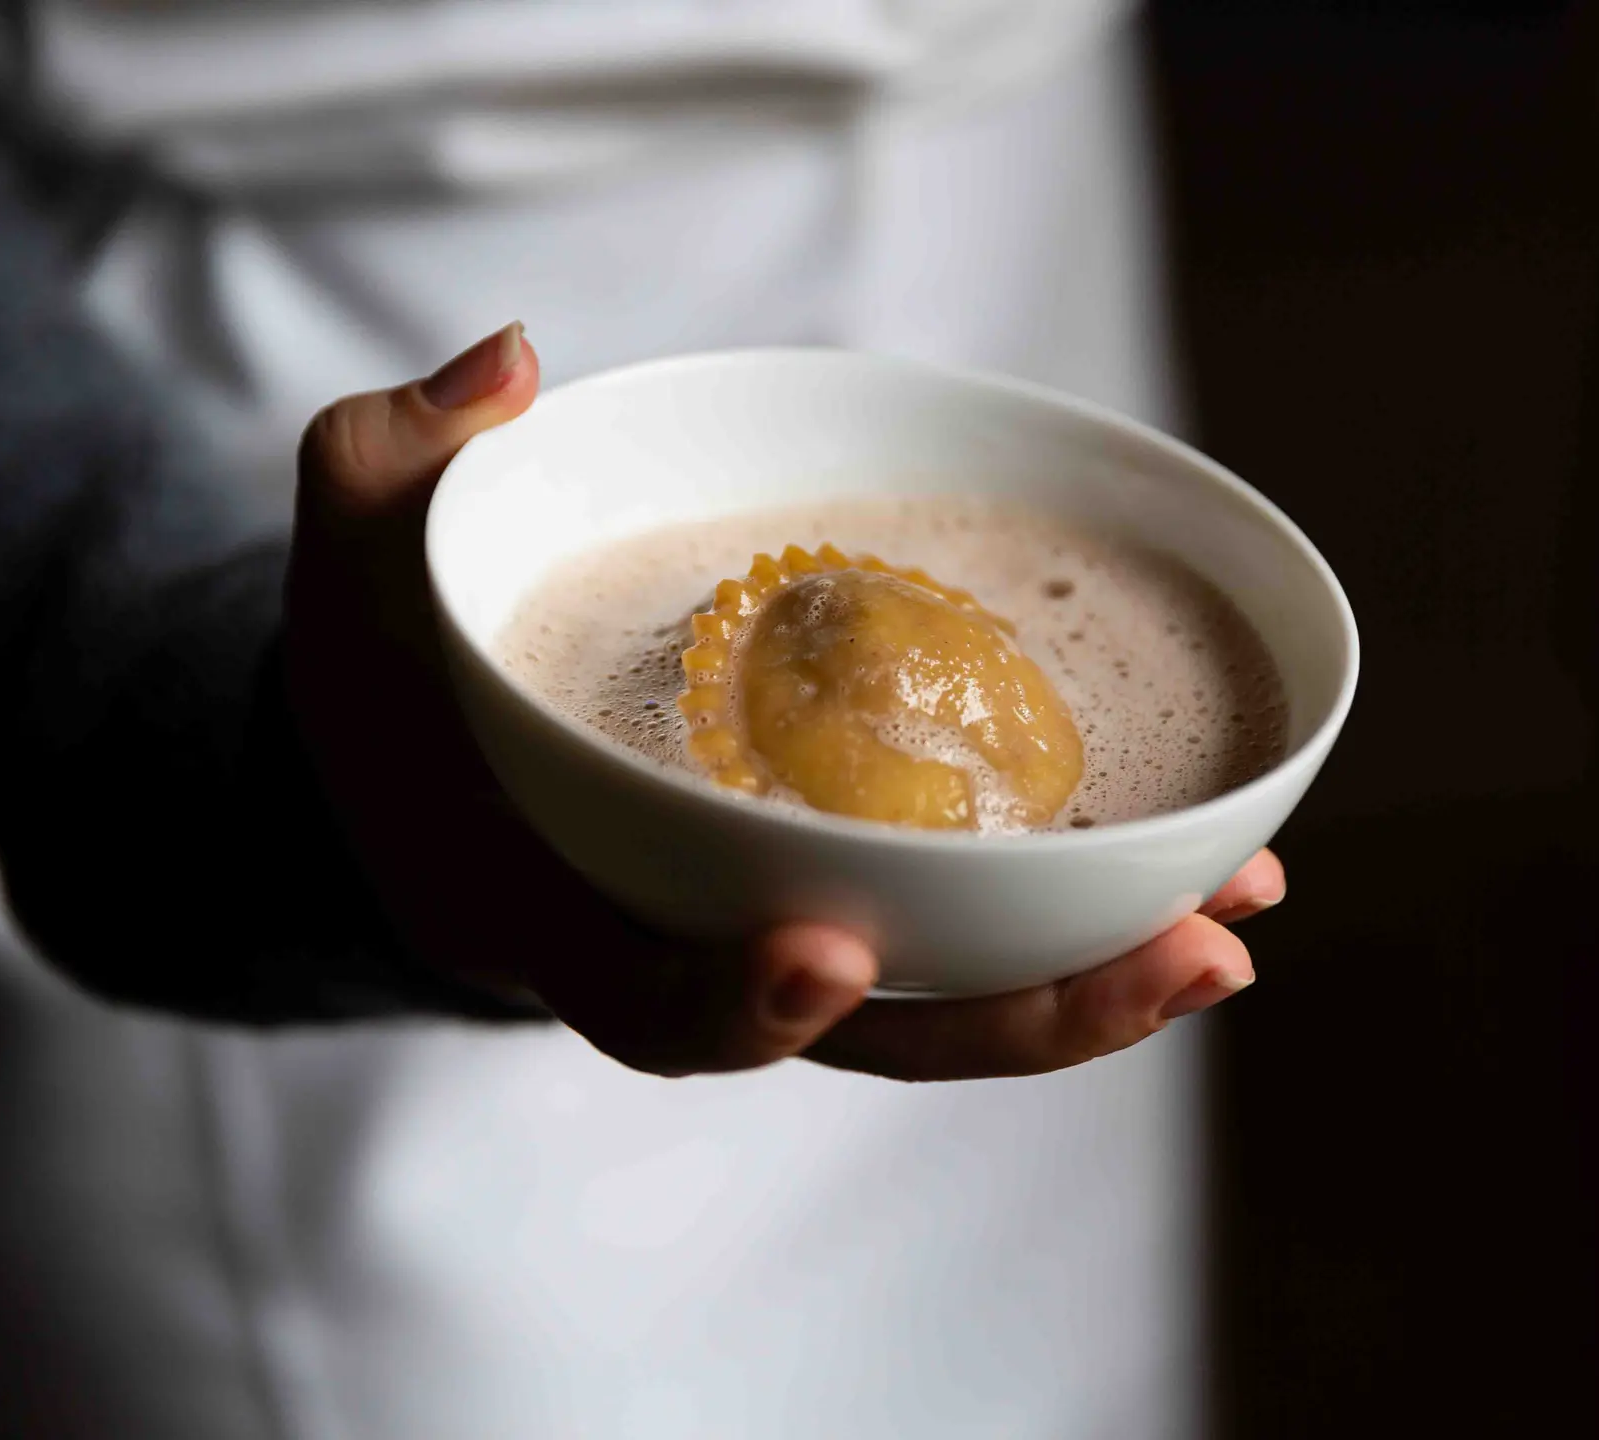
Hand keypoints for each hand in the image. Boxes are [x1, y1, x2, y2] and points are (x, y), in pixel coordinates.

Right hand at [288, 324, 1284, 1079]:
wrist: (437, 755)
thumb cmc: (397, 662)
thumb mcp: (365, 550)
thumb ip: (399, 464)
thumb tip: (512, 367)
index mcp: (555, 905)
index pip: (639, 996)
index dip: (729, 1000)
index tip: (827, 952)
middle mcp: (686, 947)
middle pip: (856, 1035)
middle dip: (1017, 1018)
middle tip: (1182, 960)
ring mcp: (771, 933)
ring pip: (940, 1003)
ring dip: (1090, 979)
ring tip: (1233, 930)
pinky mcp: (840, 889)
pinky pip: (963, 931)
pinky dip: (1075, 915)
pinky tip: (1195, 876)